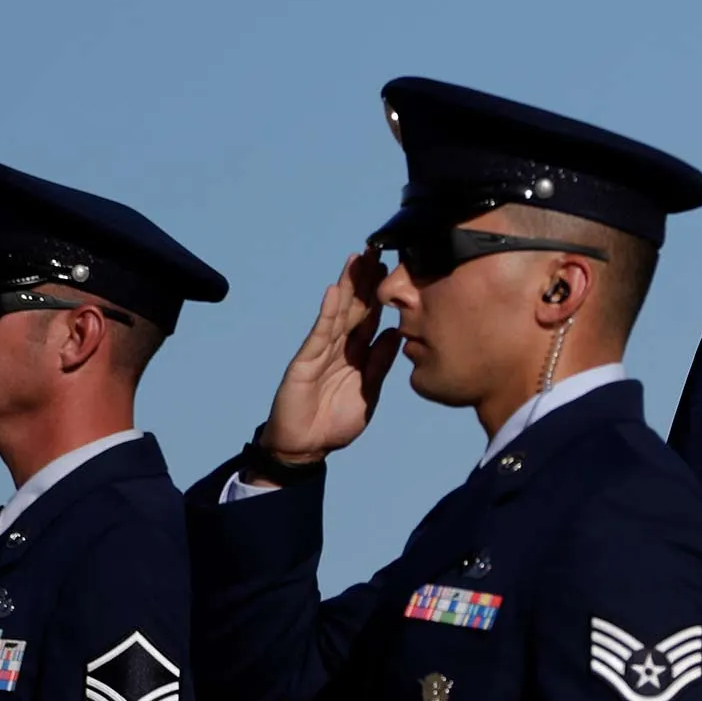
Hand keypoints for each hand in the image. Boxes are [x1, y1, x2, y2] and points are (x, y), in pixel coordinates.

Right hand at [258, 250, 401, 463]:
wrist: (305, 448)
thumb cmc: (335, 422)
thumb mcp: (368, 393)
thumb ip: (380, 364)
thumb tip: (397, 335)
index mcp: (356, 355)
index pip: (371, 318)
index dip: (382, 295)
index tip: (396, 270)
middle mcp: (338, 347)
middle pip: (355, 307)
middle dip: (365, 281)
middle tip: (378, 252)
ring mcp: (320, 351)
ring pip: (337, 313)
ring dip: (347, 286)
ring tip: (356, 260)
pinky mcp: (304, 361)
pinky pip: (318, 334)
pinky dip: (327, 313)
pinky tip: (334, 293)